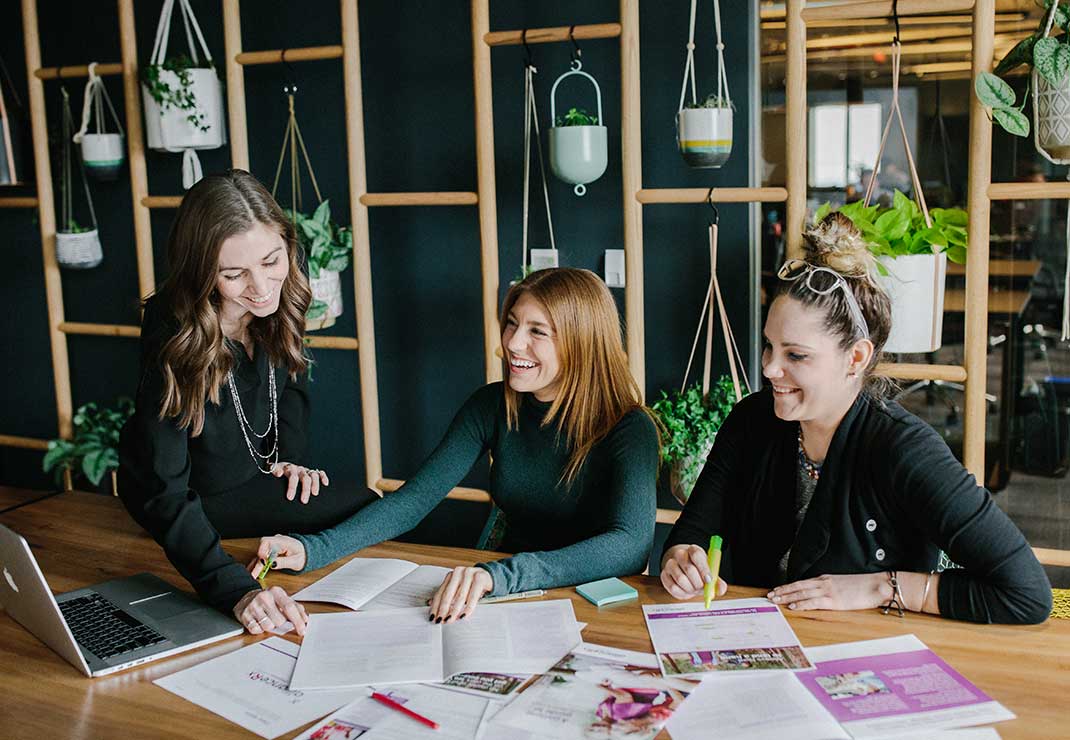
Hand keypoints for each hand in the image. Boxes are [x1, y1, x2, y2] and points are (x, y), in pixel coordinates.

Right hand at [233, 585, 308, 635]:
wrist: (245, 597)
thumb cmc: (268, 600)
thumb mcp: (282, 598)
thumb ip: (296, 608)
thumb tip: (305, 619)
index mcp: (276, 591)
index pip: (290, 608)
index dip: (297, 621)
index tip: (302, 630)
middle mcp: (264, 597)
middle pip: (280, 620)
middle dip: (282, 625)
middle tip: (278, 620)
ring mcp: (253, 606)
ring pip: (268, 626)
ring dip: (270, 627)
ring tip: (267, 619)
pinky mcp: (244, 615)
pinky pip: (256, 630)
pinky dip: (259, 629)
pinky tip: (258, 621)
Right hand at [248, 534, 306, 574]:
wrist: (306, 554)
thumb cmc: (303, 555)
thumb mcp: (296, 561)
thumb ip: (284, 562)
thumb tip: (272, 564)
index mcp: (282, 541)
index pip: (266, 541)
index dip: (262, 550)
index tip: (263, 560)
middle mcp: (275, 542)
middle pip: (261, 550)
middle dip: (258, 562)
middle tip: (254, 573)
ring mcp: (272, 547)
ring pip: (260, 554)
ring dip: (256, 564)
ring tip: (252, 574)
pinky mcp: (271, 552)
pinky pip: (263, 557)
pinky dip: (259, 564)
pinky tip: (254, 571)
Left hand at [271, 461, 328, 503]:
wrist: (282, 468)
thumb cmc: (276, 472)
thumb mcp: (272, 470)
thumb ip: (274, 470)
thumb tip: (279, 474)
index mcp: (289, 468)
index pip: (292, 476)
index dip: (292, 487)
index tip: (290, 498)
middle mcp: (299, 469)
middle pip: (304, 478)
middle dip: (305, 489)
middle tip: (303, 501)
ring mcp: (306, 470)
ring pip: (313, 476)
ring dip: (315, 485)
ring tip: (315, 494)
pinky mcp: (311, 472)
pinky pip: (320, 473)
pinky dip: (323, 477)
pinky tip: (325, 484)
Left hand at [429, 567, 493, 622]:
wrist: (489, 577)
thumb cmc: (472, 585)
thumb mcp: (458, 588)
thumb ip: (446, 594)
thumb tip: (429, 603)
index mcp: (451, 575)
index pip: (440, 592)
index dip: (436, 606)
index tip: (433, 617)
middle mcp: (458, 572)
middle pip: (448, 594)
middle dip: (443, 609)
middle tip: (440, 620)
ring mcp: (469, 573)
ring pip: (460, 596)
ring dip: (454, 610)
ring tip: (451, 620)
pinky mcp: (480, 578)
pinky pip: (473, 596)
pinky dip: (468, 607)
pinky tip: (464, 615)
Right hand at [660, 544, 726, 600]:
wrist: (682, 568)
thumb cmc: (698, 570)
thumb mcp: (709, 571)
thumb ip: (717, 580)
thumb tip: (721, 588)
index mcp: (693, 550)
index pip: (696, 554)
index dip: (703, 569)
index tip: (709, 580)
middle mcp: (679, 555)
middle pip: (688, 568)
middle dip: (698, 583)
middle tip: (702, 588)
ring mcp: (670, 564)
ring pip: (680, 578)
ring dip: (690, 588)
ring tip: (694, 589)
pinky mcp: (664, 575)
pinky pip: (672, 587)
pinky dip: (682, 593)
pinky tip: (686, 591)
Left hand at [768, 573, 891, 611]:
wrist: (879, 585)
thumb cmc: (864, 587)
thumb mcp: (844, 585)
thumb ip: (832, 588)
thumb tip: (824, 595)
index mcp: (826, 579)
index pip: (802, 582)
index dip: (788, 586)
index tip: (777, 589)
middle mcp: (824, 583)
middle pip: (798, 586)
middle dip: (782, 591)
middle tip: (769, 595)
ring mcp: (828, 591)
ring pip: (801, 593)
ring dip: (786, 597)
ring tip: (774, 600)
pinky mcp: (834, 600)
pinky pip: (813, 602)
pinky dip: (801, 604)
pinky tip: (792, 607)